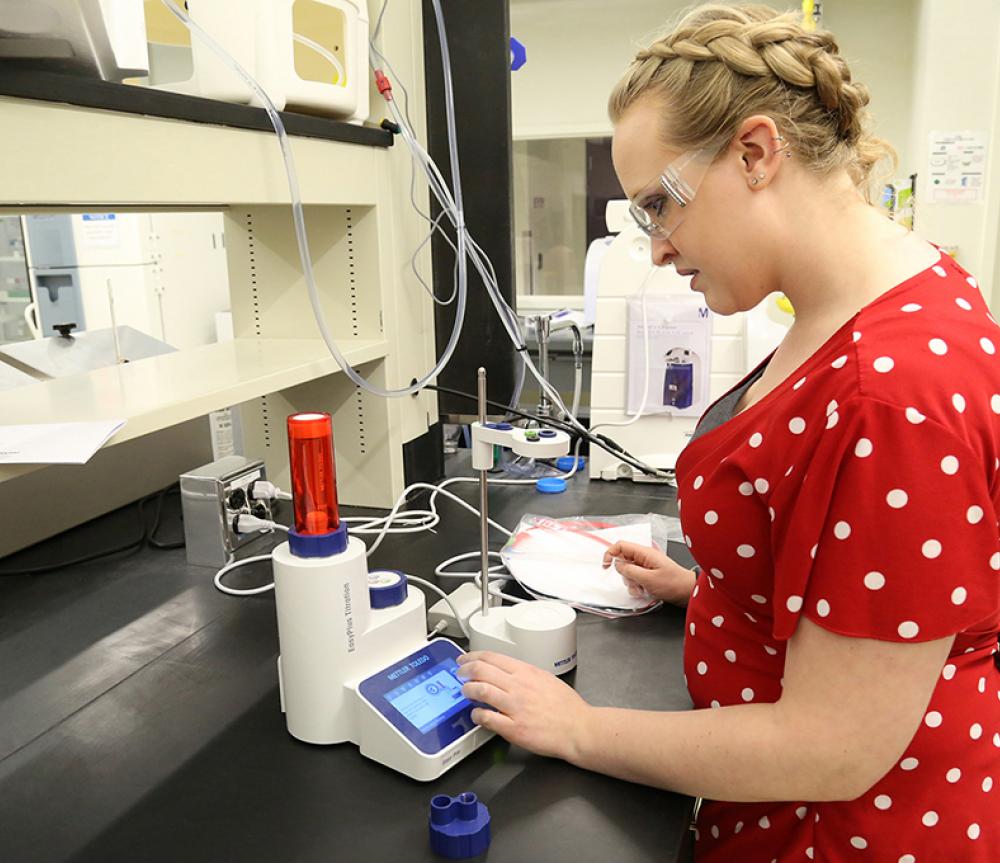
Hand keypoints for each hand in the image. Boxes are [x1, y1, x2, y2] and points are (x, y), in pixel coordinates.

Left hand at [457, 650, 591, 761]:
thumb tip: (506, 672)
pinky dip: (477, 714)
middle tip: (460, 674)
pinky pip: (487, 718)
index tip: (465, 659)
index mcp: (526, 672)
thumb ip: (524, 674)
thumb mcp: (545, 678)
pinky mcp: (514, 728)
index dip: (473, 656)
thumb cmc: (566, 706)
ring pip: (481, 691)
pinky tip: (477, 714)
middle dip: (465, 671)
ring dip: (468, 690)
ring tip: (466, 692)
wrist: (578, 728)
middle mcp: (518, 686)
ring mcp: (514, 707)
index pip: (492, 657)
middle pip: (481, 670)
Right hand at [601, 540, 696, 605]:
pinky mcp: (649, 575)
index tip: (606, 566)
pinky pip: (636, 580)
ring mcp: (646, 566)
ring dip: (632, 583)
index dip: (610, 554)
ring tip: (643, 590)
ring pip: (629, 573)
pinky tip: (646, 592)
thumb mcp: (648, 579)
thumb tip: (617, 565)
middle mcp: (644, 558)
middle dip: (625, 575)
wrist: (688, 592)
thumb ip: (630, 571)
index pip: (620, 546)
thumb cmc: (673, 583)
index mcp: (644, 553)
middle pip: (623, 561)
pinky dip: (638, 587)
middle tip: (635, 583)